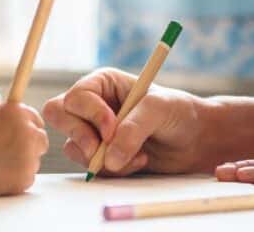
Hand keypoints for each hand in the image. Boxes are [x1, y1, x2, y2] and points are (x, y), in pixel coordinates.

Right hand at [0, 102, 47, 194]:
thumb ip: (9, 116)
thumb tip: (25, 117)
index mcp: (18, 113)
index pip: (37, 120)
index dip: (28, 128)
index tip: (22, 136)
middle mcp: (28, 131)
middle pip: (42, 140)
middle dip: (31, 146)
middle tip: (12, 153)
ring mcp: (29, 155)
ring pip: (34, 160)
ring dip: (22, 163)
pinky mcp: (25, 177)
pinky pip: (27, 177)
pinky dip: (16, 178)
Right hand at [42, 67, 203, 176]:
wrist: (194, 140)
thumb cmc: (178, 113)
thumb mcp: (159, 110)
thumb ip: (133, 129)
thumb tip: (109, 158)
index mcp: (103, 83)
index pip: (77, 96)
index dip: (91, 114)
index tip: (113, 129)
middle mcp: (93, 105)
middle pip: (59, 116)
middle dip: (80, 136)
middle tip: (101, 150)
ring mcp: (94, 132)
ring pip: (73, 146)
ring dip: (103, 157)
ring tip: (137, 155)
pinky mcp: (101, 155)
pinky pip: (90, 167)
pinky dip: (112, 170)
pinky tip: (138, 161)